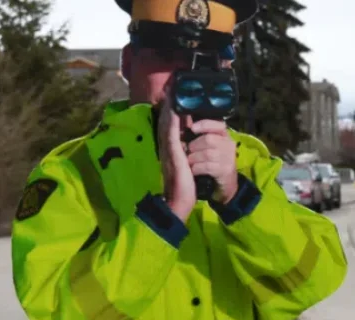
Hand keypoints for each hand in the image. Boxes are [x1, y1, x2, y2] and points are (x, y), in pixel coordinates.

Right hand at [157, 86, 195, 221]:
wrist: (178, 201)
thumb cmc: (183, 185)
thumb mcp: (185, 164)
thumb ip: (185, 152)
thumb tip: (189, 144)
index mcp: (170, 147)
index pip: (169, 123)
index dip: (170, 107)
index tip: (172, 92)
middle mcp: (166, 146)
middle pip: (165, 118)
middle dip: (168, 101)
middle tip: (170, 83)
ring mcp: (168, 149)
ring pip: (167, 122)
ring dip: (168, 104)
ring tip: (171, 88)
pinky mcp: (172, 153)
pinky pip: (171, 132)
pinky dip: (172, 118)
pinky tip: (174, 107)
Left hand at [186, 120, 238, 204]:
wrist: (225, 183)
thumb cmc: (212, 161)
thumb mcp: (209, 146)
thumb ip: (200, 135)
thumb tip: (183, 124)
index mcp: (224, 135)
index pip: (218, 125)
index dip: (205, 125)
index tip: (192, 128)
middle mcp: (229, 145)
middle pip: (209, 139)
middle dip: (194, 145)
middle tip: (187, 151)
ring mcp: (229, 158)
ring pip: (207, 154)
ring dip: (194, 158)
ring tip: (188, 162)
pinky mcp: (226, 171)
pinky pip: (208, 167)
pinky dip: (197, 168)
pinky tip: (193, 170)